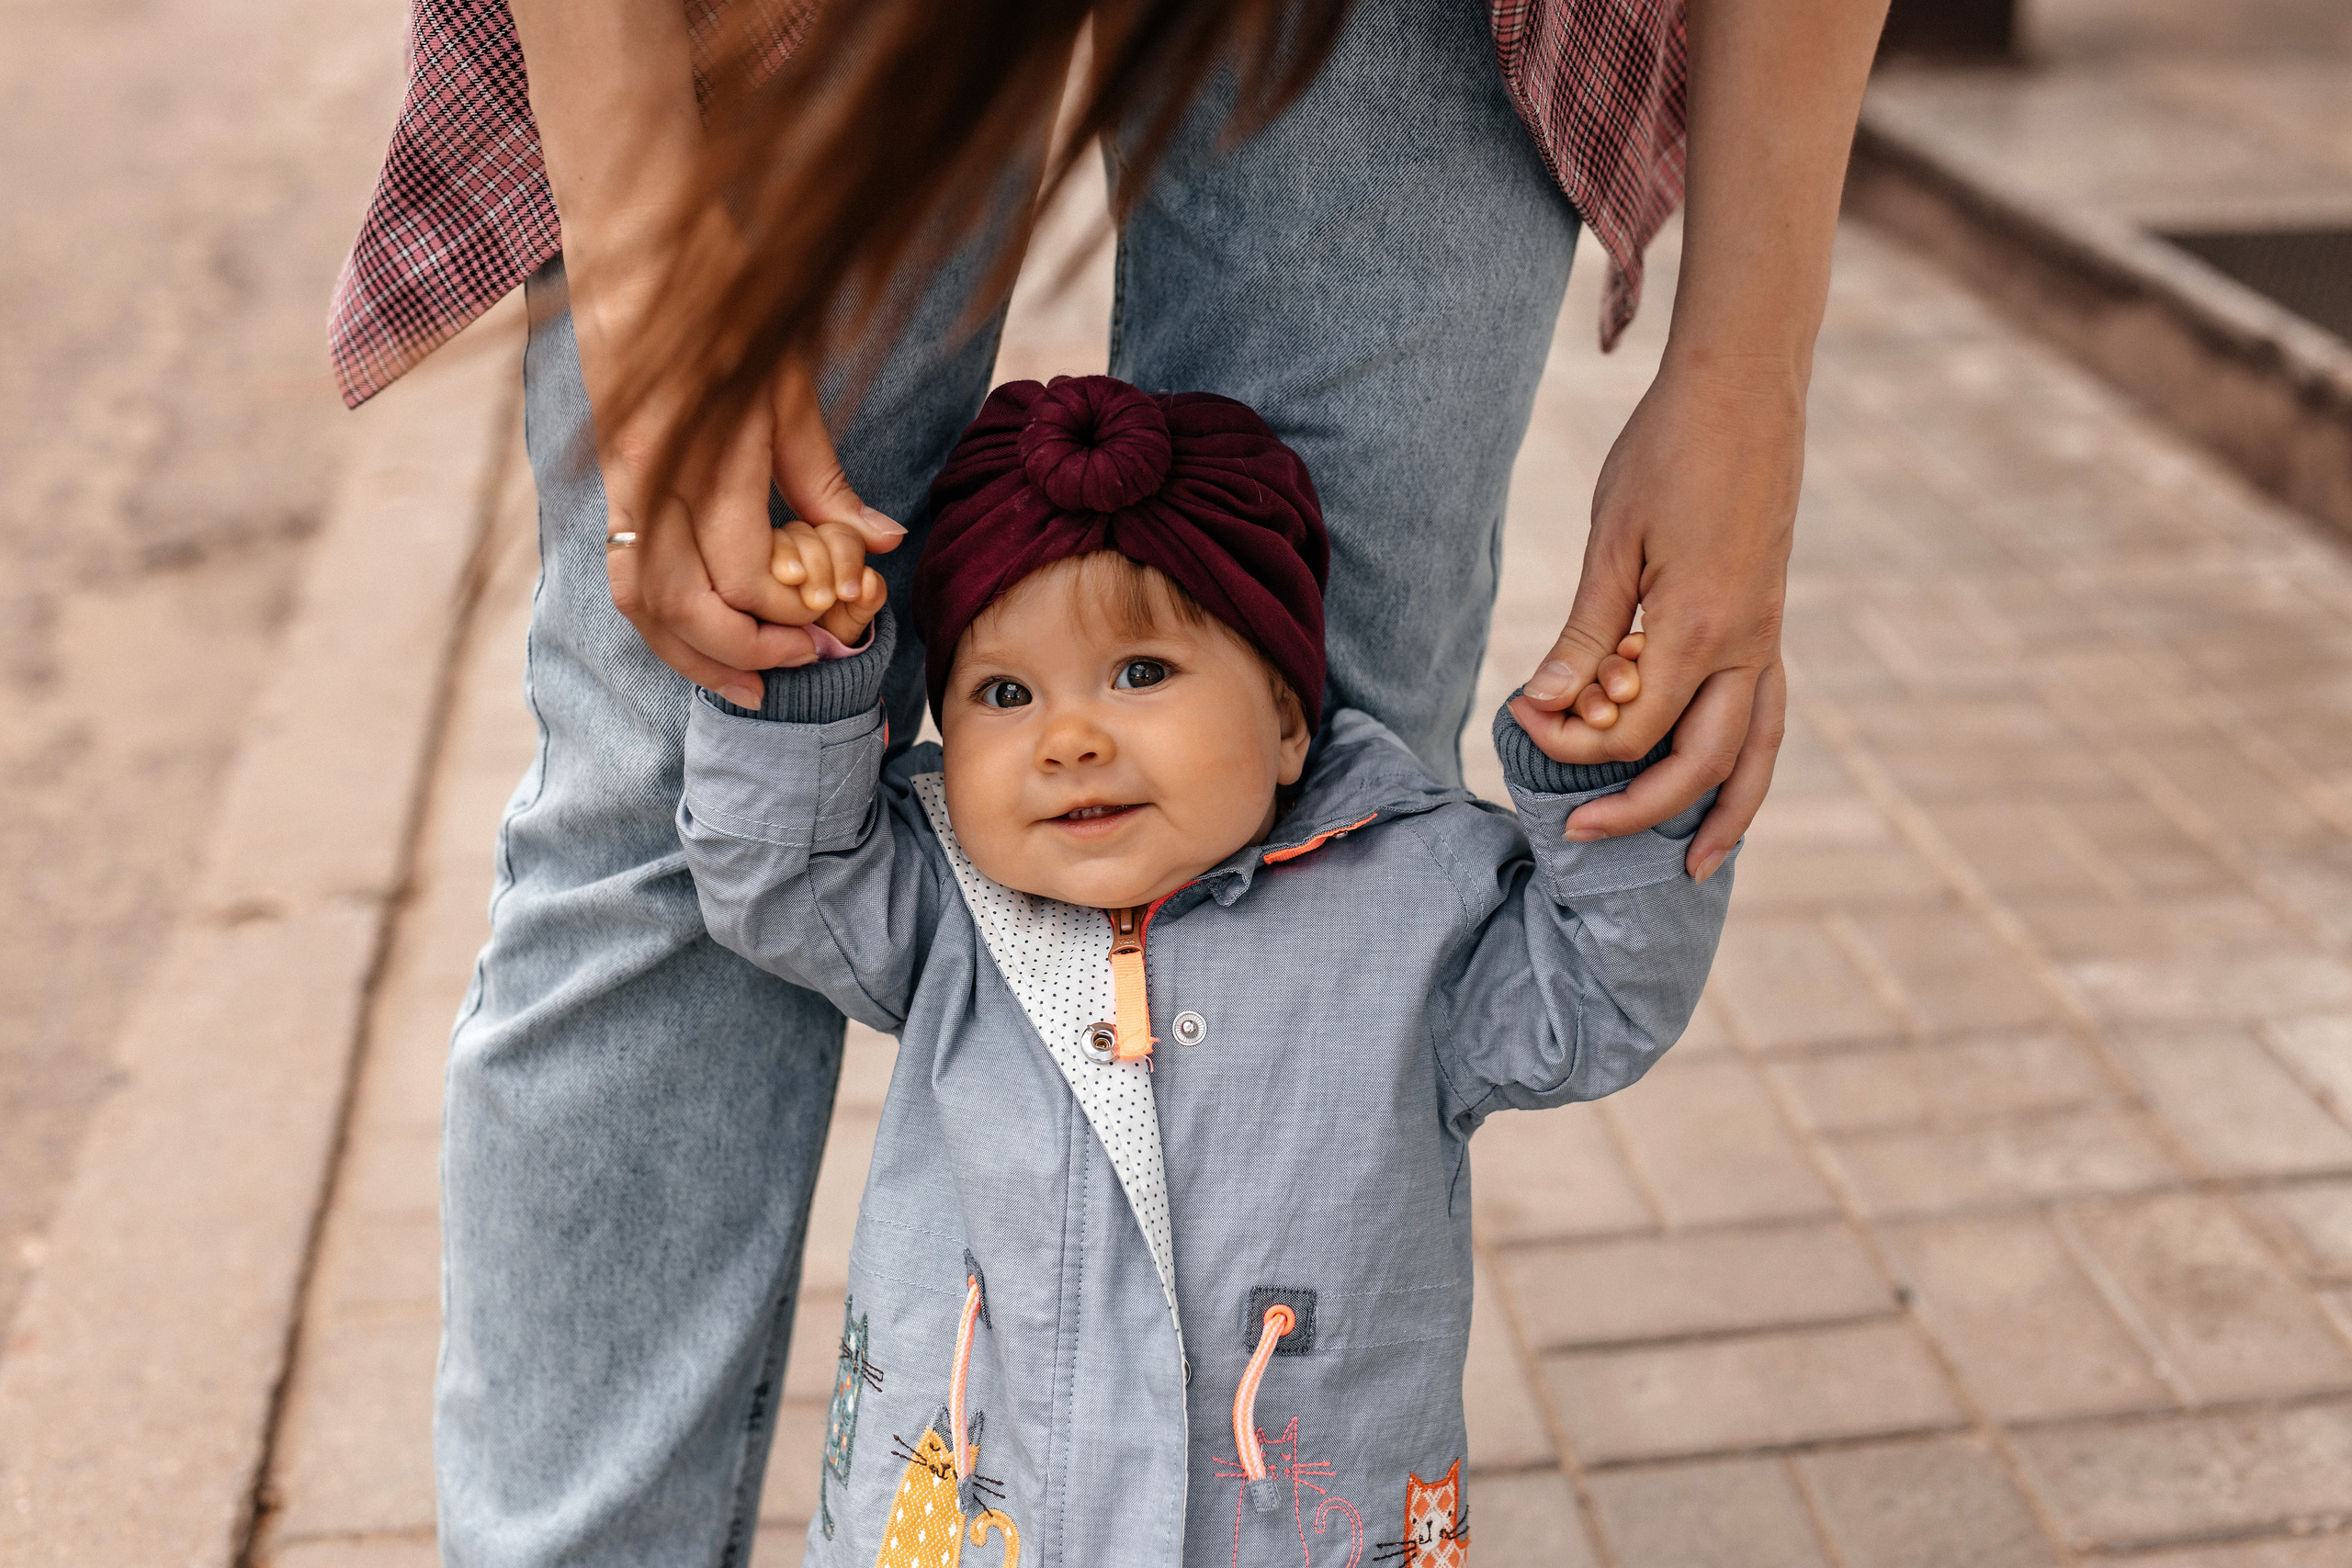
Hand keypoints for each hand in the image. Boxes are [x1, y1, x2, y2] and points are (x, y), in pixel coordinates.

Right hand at [592, 305, 906, 706]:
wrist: (644, 255)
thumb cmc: (729, 312)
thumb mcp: (789, 385)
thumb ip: (826, 477)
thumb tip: (881, 543)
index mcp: (705, 449)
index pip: (740, 575)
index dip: (789, 616)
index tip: (834, 621)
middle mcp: (650, 475)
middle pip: (682, 605)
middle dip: (746, 652)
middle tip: (805, 662)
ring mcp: (620, 482)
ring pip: (638, 602)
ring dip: (694, 656)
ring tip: (752, 688)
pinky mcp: (609, 485)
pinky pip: (623, 577)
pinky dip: (663, 625)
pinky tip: (705, 648)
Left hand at [1507, 361, 1795, 881]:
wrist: (1747, 386)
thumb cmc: (1669, 450)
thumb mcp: (1614, 539)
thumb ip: (1587, 632)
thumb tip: (1547, 703)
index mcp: (1700, 628)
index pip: (1630, 726)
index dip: (1569, 737)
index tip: (1520, 717)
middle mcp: (1747, 643)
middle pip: (1701, 763)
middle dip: (1642, 811)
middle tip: (1579, 838)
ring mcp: (1768, 633)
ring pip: (1758, 749)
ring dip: (1730, 813)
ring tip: (1697, 866)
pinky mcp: (1769, 618)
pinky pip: (1767, 711)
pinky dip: (1747, 759)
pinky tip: (1719, 779)